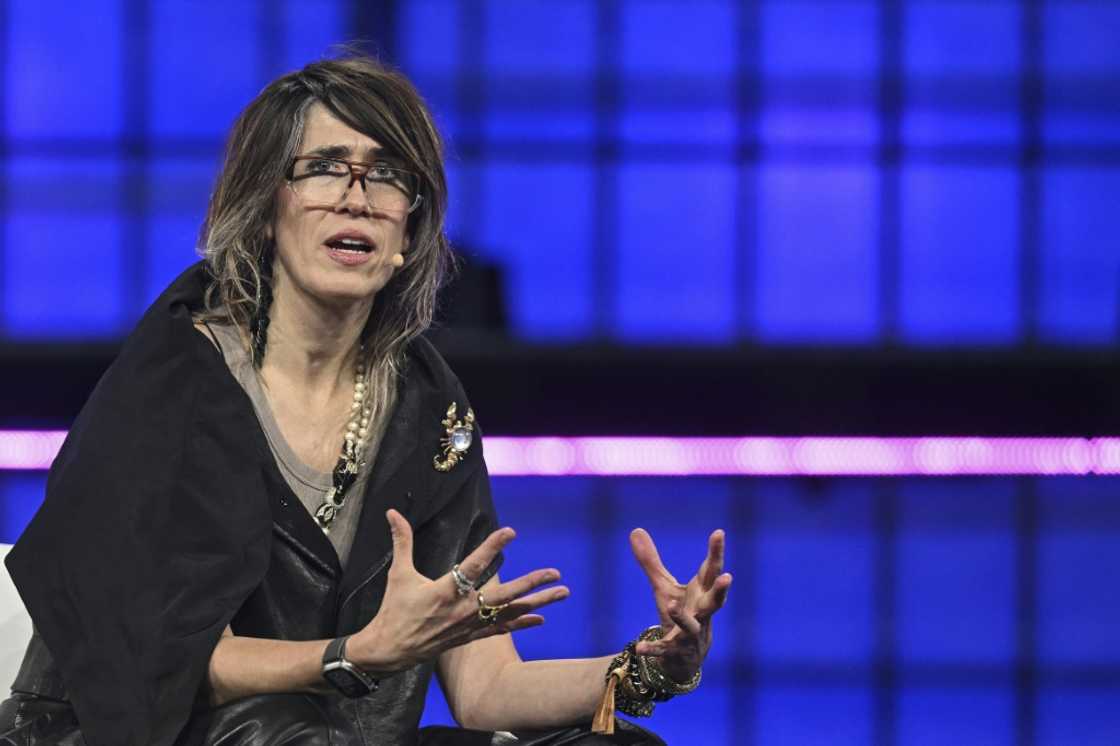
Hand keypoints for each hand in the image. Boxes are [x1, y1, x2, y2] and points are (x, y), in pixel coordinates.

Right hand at [348, 509, 568, 674]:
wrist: (390, 650)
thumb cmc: (394, 609)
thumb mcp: (398, 574)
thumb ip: (401, 541)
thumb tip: (392, 511)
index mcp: (444, 591)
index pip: (473, 566)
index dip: (491, 547)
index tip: (510, 532)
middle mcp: (462, 609)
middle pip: (503, 595)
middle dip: (532, 583)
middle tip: (555, 572)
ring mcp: (469, 625)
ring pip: (509, 612)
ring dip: (537, 602)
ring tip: (562, 592)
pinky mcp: (470, 636)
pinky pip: (501, 630)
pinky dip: (522, 623)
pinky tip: (542, 617)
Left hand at [629, 528, 731, 683]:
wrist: (686, 658)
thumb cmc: (680, 613)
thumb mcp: (664, 586)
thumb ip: (651, 561)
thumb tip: (635, 529)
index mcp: (701, 593)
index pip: (711, 570)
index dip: (716, 552)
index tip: (719, 532)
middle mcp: (701, 613)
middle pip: (714, 600)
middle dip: (721, 590)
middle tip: (728, 577)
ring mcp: (691, 633)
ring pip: (690, 625)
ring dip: (682, 616)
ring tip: (672, 604)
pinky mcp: (676, 650)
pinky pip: (664, 649)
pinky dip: (653, 649)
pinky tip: (639, 648)